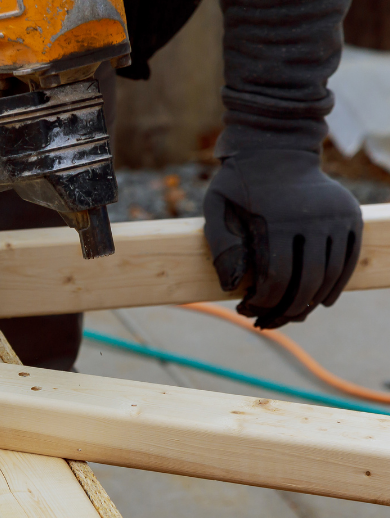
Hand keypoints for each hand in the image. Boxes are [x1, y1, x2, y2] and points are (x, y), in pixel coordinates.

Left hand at [203, 149, 362, 328]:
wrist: (277, 147)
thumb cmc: (238, 183)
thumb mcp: (216, 207)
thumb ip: (221, 245)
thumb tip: (231, 285)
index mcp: (277, 219)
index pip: (276, 279)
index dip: (261, 303)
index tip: (246, 309)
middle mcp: (313, 219)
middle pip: (306, 283)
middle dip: (285, 311)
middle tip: (266, 322)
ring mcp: (336, 217)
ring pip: (329, 276)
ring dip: (310, 304)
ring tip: (289, 315)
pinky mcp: (351, 216)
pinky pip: (348, 261)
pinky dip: (335, 285)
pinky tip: (320, 302)